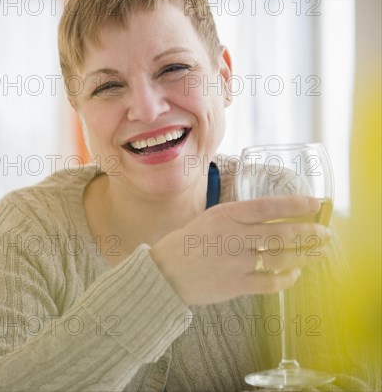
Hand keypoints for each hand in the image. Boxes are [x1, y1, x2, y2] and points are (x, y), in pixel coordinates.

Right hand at [150, 196, 330, 305]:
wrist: (164, 274)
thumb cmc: (186, 244)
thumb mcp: (209, 219)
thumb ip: (237, 217)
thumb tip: (272, 216)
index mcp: (225, 215)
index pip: (268, 206)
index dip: (295, 205)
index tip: (315, 203)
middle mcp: (233, 237)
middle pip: (281, 233)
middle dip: (309, 233)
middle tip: (325, 233)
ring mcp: (235, 262)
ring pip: (281, 258)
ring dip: (305, 255)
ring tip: (318, 253)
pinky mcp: (236, 285)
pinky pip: (270, 282)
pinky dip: (287, 278)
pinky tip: (294, 274)